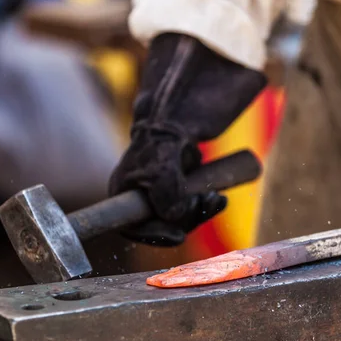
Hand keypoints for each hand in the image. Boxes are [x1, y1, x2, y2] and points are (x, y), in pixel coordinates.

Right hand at [109, 33, 266, 245]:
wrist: (184, 105)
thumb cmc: (165, 132)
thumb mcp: (162, 161)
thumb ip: (167, 191)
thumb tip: (175, 217)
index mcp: (122, 189)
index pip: (130, 227)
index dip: (153, 234)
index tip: (177, 234)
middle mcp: (137, 193)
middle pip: (159, 224)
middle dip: (185, 219)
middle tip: (206, 202)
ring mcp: (158, 189)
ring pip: (179, 217)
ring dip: (199, 211)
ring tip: (216, 197)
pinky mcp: (178, 184)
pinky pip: (192, 205)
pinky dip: (205, 203)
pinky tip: (218, 196)